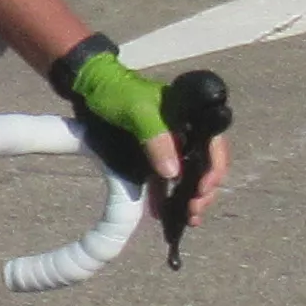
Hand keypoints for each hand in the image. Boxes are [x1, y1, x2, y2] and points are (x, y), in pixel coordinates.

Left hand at [61, 41, 230, 224]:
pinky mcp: (150, 154)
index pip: (215, 145)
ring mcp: (167, 144)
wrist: (90, 86)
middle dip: (204, 190)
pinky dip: (163, 196)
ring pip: (186, 175)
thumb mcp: (138, 113)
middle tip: (194, 209)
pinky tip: (161, 213)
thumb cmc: (118, 92)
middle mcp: (184, 131)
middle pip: (205, 164)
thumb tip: (174, 173)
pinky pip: (162, 179)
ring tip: (187, 218)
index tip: (203, 188)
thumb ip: (157, 139)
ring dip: (188, 198)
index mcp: (190, 117)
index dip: (215, 169)